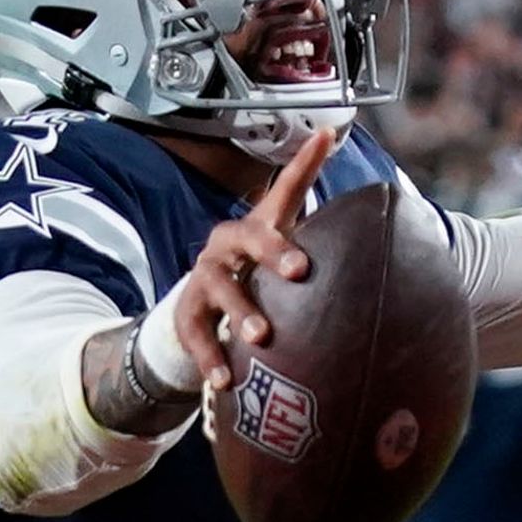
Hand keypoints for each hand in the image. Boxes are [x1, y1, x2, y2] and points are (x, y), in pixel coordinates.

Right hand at [172, 124, 338, 396]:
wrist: (200, 310)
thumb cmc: (254, 271)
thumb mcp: (282, 241)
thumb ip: (306, 202)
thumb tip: (333, 140)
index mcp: (256, 228)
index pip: (283, 190)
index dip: (304, 164)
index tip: (326, 139)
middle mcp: (226, 247)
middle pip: (246, 238)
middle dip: (271, 252)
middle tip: (298, 271)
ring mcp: (203, 281)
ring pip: (218, 289)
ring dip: (240, 311)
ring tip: (260, 338)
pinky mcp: (188, 316)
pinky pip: (197, 336)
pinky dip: (211, 359)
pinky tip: (227, 381)